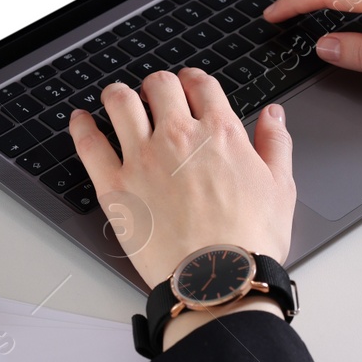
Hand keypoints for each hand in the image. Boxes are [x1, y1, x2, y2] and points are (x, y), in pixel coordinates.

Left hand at [69, 70, 295, 348]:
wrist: (218, 280)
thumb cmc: (249, 241)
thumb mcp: (280, 187)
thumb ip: (275, 143)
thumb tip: (273, 115)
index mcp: (220, 133)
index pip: (201, 85)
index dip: (194, 81)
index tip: (190, 86)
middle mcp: (178, 136)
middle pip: (159, 85)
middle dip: (159, 85)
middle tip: (157, 95)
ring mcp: (142, 158)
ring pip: (120, 102)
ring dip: (119, 94)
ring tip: (118, 99)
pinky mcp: (114, 185)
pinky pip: (89, 143)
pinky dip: (82, 126)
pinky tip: (81, 121)